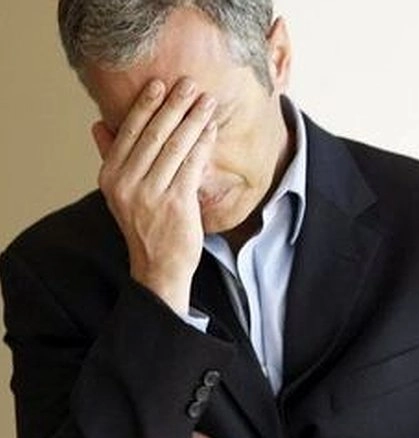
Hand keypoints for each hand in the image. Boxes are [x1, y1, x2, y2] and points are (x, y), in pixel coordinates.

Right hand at [92, 77, 217, 313]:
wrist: (159, 265)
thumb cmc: (145, 225)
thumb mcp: (121, 192)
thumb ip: (112, 157)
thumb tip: (98, 125)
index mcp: (111, 176)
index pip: (128, 132)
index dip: (145, 106)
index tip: (159, 84)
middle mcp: (127, 183)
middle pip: (153, 135)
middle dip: (173, 106)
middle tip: (189, 84)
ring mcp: (151, 194)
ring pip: (174, 147)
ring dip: (193, 120)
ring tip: (207, 102)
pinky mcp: (176, 203)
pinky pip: (192, 165)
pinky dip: (203, 144)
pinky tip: (212, 129)